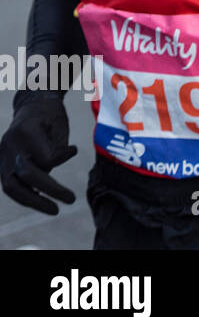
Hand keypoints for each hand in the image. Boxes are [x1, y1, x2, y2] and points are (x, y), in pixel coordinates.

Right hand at [0, 92, 77, 215]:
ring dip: (34, 201)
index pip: (43, 157)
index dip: (60, 159)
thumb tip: (55, 165)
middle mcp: (10, 144)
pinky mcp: (2, 164)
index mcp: (26, 131)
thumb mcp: (59, 125)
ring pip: (12, 186)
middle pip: (26, 175)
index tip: (73, 150)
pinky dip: (25, 196)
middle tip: (71, 200)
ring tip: (54, 210)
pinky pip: (10, 185)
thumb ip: (57, 148)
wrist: (32, 106)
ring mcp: (3, 155)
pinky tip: (41, 202)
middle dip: (49, 190)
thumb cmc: (51, 116)